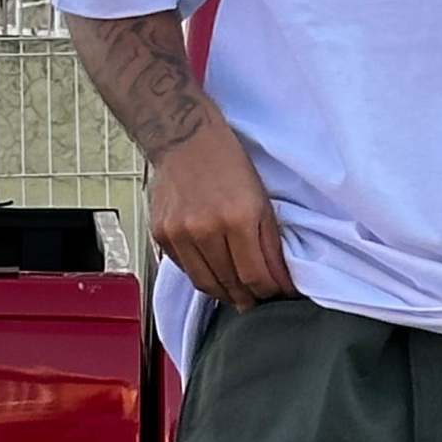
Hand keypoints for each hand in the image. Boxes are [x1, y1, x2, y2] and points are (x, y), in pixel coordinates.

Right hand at [148, 119, 296, 310]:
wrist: (185, 139)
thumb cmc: (228, 166)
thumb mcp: (261, 201)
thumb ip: (270, 246)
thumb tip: (280, 283)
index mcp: (237, 218)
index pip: (255, 277)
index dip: (269, 293)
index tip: (277, 296)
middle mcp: (205, 229)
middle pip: (230, 285)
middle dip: (248, 298)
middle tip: (258, 302)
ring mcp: (179, 233)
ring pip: (206, 284)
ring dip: (225, 295)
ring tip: (237, 295)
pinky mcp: (161, 235)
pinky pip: (186, 270)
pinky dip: (202, 276)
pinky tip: (214, 273)